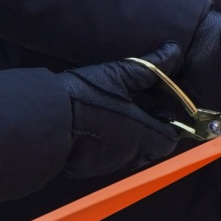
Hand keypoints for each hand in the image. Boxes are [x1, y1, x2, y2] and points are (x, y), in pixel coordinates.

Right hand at [56, 43, 183, 178]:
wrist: (45, 120)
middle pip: (153, 149)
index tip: (160, 106)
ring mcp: (109, 165)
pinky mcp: (88, 169)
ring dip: (130, 138)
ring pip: (131, 155)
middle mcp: (130, 156)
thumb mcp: (120, 74)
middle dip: (151, 130)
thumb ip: (152, 65)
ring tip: (117, 113)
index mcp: (144, 135)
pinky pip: (108, 159)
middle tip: (139, 106)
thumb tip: (174, 51)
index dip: (169, 122)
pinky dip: (109, 145)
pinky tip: (97, 125)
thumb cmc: (86, 97)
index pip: (172, 138)